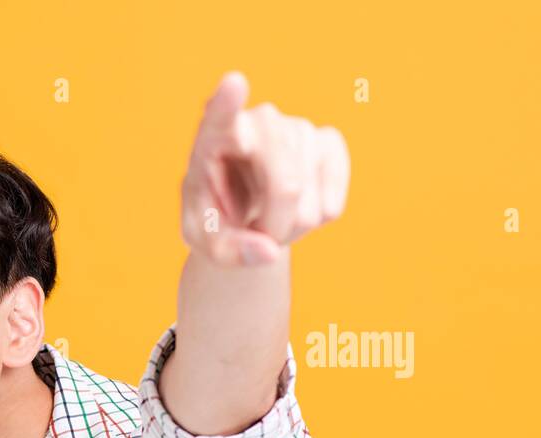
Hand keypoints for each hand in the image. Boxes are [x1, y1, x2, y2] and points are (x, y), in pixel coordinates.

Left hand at [181, 71, 349, 265]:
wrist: (245, 211)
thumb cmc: (216, 220)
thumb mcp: (206, 243)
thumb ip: (229, 252)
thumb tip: (269, 252)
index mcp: (212, 138)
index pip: (220, 118)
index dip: (228, 103)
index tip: (234, 82)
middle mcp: (258, 121)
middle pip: (286, 185)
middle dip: (274, 226)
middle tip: (255, 231)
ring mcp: (296, 127)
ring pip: (309, 199)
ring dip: (291, 225)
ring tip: (270, 215)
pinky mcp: (329, 141)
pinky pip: (333, 200)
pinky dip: (317, 219)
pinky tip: (299, 207)